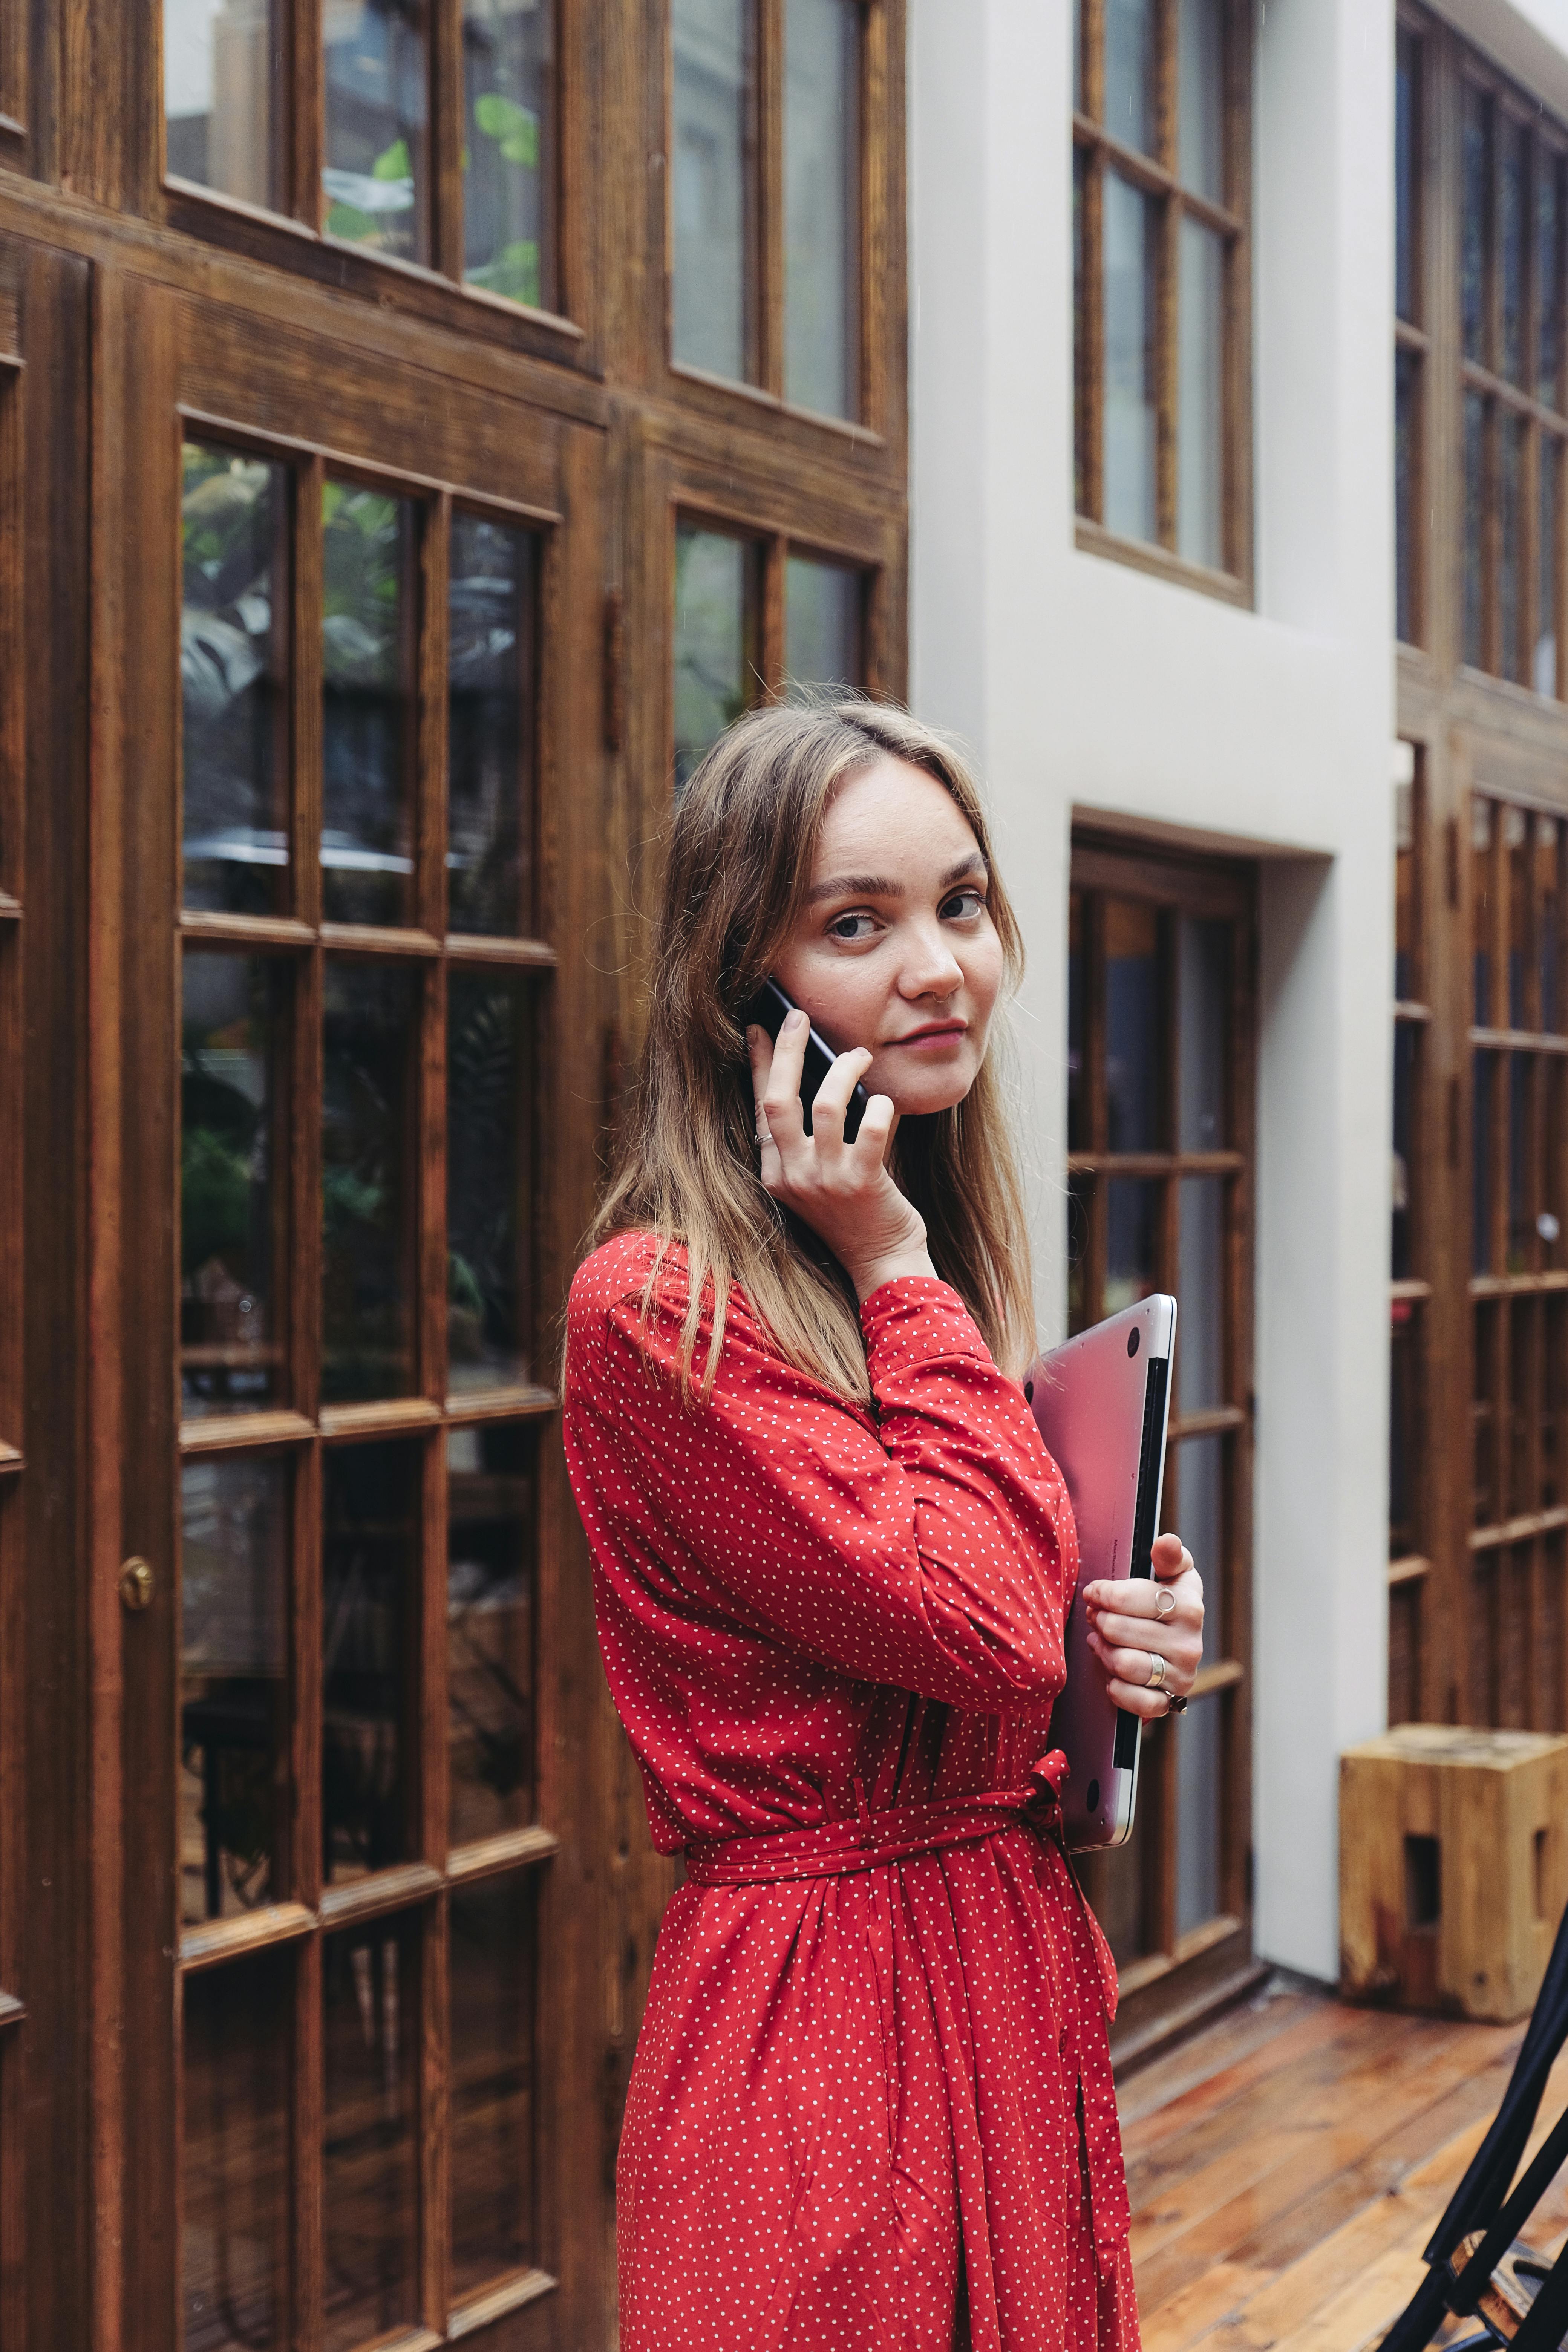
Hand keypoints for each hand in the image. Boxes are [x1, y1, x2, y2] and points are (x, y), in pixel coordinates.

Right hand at [747, 1013, 934, 1301]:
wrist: (882, 1263)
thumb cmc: (855, 1214)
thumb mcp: (819, 1177)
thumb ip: (814, 1137)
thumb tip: (822, 1076)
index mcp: (775, 1173)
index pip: (760, 1107)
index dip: (761, 1064)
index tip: (760, 1029)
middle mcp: (793, 1176)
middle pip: (779, 1100)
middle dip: (787, 1051)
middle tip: (799, 1017)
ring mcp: (825, 1181)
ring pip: (825, 1106)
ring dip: (845, 1072)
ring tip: (861, 1056)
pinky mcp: (862, 1184)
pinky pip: (872, 1128)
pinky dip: (881, 1107)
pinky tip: (887, 1102)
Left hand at [1082, 1532, 1203, 1718]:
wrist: (1177, 1653)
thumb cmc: (1165, 1606)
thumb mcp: (1171, 1576)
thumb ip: (1168, 1557)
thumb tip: (1167, 1540)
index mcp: (1189, 1604)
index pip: (1128, 1597)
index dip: (1102, 1593)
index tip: (1094, 1592)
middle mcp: (1191, 1642)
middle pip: (1118, 1630)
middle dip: (1099, 1621)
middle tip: (1095, 1617)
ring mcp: (1183, 1675)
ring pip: (1123, 1664)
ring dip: (1104, 1652)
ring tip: (1101, 1642)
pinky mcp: (1171, 1702)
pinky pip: (1136, 1701)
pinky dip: (1117, 1689)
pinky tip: (1112, 1675)